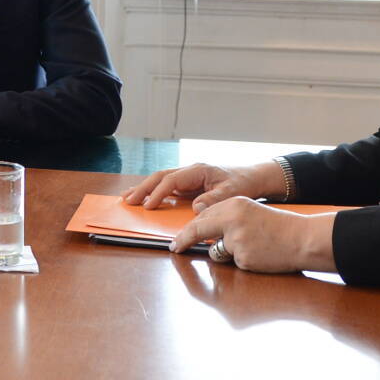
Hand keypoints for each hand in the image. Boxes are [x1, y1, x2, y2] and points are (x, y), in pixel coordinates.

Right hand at [119, 161, 281, 210]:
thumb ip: (213, 199)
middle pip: (160, 177)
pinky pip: (167, 187)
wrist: (252, 178)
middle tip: (128, 200)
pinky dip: (154, 192)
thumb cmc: (242, 183)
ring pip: (161, 180)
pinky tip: (144, 198)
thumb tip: (195, 208)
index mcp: (198, 170)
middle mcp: (190, 171)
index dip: (159, 193)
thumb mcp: (231, 192)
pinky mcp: (189, 184)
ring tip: (127, 197)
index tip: (149, 205)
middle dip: (143, 188)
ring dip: (144, 188)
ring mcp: (188, 177)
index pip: (172, 180)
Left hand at [168, 196, 337, 273]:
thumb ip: (227, 218)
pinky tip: (260, 256)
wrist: (304, 239)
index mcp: (234, 204)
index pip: (203, 216)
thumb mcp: (251, 212)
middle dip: (185, 240)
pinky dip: (244, 262)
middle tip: (175, 248)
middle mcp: (232, 219)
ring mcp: (237, 239)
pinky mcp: (243, 257)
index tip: (178, 237)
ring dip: (227, 253)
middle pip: (198, 229)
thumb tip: (204, 232)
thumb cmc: (280, 228)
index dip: (189, 228)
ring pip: (217, 251)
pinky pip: (234, 263)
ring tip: (253, 247)